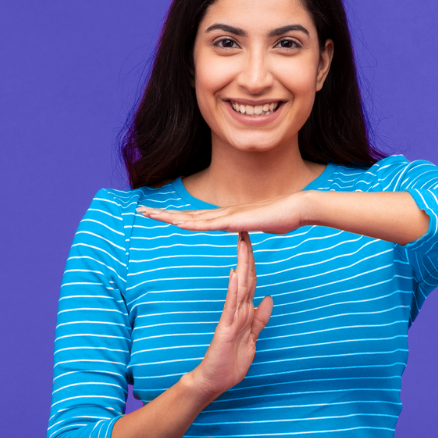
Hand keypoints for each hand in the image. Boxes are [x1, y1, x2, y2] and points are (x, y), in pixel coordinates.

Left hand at [138, 192, 308, 233]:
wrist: (297, 208)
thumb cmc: (282, 217)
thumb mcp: (257, 226)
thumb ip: (246, 227)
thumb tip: (241, 230)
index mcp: (224, 217)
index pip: (193, 217)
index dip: (172, 216)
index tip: (155, 215)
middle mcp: (221, 214)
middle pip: (186, 214)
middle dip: (162, 213)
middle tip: (139, 211)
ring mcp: (227, 216)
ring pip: (192, 217)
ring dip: (170, 216)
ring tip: (149, 214)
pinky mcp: (236, 221)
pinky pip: (209, 224)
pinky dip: (192, 223)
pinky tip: (178, 223)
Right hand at [187, 232, 273, 398]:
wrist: (212, 381)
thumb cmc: (230, 362)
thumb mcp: (253, 338)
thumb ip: (260, 319)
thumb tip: (269, 298)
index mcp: (245, 312)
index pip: (251, 282)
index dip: (254, 263)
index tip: (254, 243)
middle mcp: (237, 311)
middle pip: (245, 278)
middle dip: (247, 256)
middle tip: (246, 231)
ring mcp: (230, 318)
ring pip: (239, 287)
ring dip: (241, 265)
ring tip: (241, 244)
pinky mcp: (226, 328)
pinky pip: (231, 305)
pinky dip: (234, 289)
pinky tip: (234, 273)